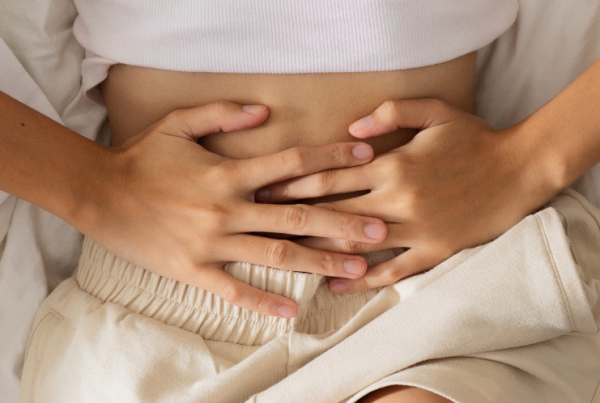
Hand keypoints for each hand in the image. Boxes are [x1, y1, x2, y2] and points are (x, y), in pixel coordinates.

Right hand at [81, 101, 386, 317]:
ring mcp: (212, 242)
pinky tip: (293, 310)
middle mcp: (227, 207)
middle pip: (297, 215)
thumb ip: (222, 114)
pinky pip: (234, 290)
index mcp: (228, 172)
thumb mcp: (178, 123)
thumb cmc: (142, 158)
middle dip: (342, 221)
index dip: (331, 156)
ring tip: (357, 269)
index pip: (292, 163)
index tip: (365, 156)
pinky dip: (264, 302)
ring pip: (276, 253)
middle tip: (381, 229)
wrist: (99, 193)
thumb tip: (265, 112)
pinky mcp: (194, 269)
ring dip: (319, 261)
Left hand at [256, 99, 554, 293]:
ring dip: (316, 252)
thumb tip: (350, 127)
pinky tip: (334, 285)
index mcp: (392, 165)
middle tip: (259, 224)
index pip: (329, 177)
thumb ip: (391, 112)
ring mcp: (414, 230)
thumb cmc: (473, 138)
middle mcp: (396, 200)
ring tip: (283, 257)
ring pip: (354, 245)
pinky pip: (390, 271)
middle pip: (331, 213)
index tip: (263, 189)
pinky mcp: (432, 252)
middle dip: (291, 218)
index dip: (292, 184)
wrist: (518, 172)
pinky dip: (360, 280)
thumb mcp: (435, 112)